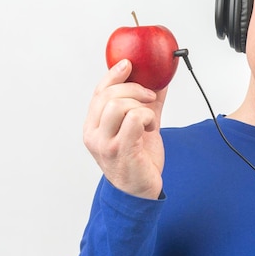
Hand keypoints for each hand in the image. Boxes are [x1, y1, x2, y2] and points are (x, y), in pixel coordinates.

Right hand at [83, 59, 167, 198]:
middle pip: (108, 95)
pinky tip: (150, 127)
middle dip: (134, 88)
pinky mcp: (120, 150)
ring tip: (149, 119)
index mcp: (93, 126)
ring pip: (119, 105)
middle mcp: (93, 134)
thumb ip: (147, 104)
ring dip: (141, 106)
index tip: (128, 63)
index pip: (98, 93)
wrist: (140, 192)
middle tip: (150, 95)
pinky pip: (133, 119)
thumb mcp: (141, 126)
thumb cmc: (138, 160)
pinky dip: (146, 117)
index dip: (112, 75)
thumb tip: (160, 80)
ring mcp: (105, 143)